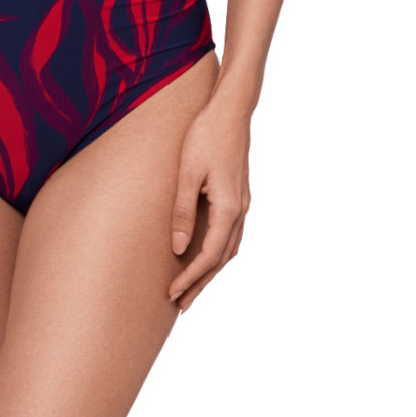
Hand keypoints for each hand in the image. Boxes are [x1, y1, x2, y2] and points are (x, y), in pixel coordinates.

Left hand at [168, 98, 251, 311]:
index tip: (172, 295)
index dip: (190, 278)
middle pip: (222, 259)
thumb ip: (183, 211)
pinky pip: (230, 234)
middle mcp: (241, 210)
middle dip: (201, 284)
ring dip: (211, 270)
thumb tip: (178, 249)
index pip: (209, 256)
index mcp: (229, 208)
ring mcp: (243, 204)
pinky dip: (218, 252)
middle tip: (181, 306)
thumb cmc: (205, 136)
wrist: (230, 110)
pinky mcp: (239, 196)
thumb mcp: (187, 173)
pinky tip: (205, 256)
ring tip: (191, 288)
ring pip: (229, 249)